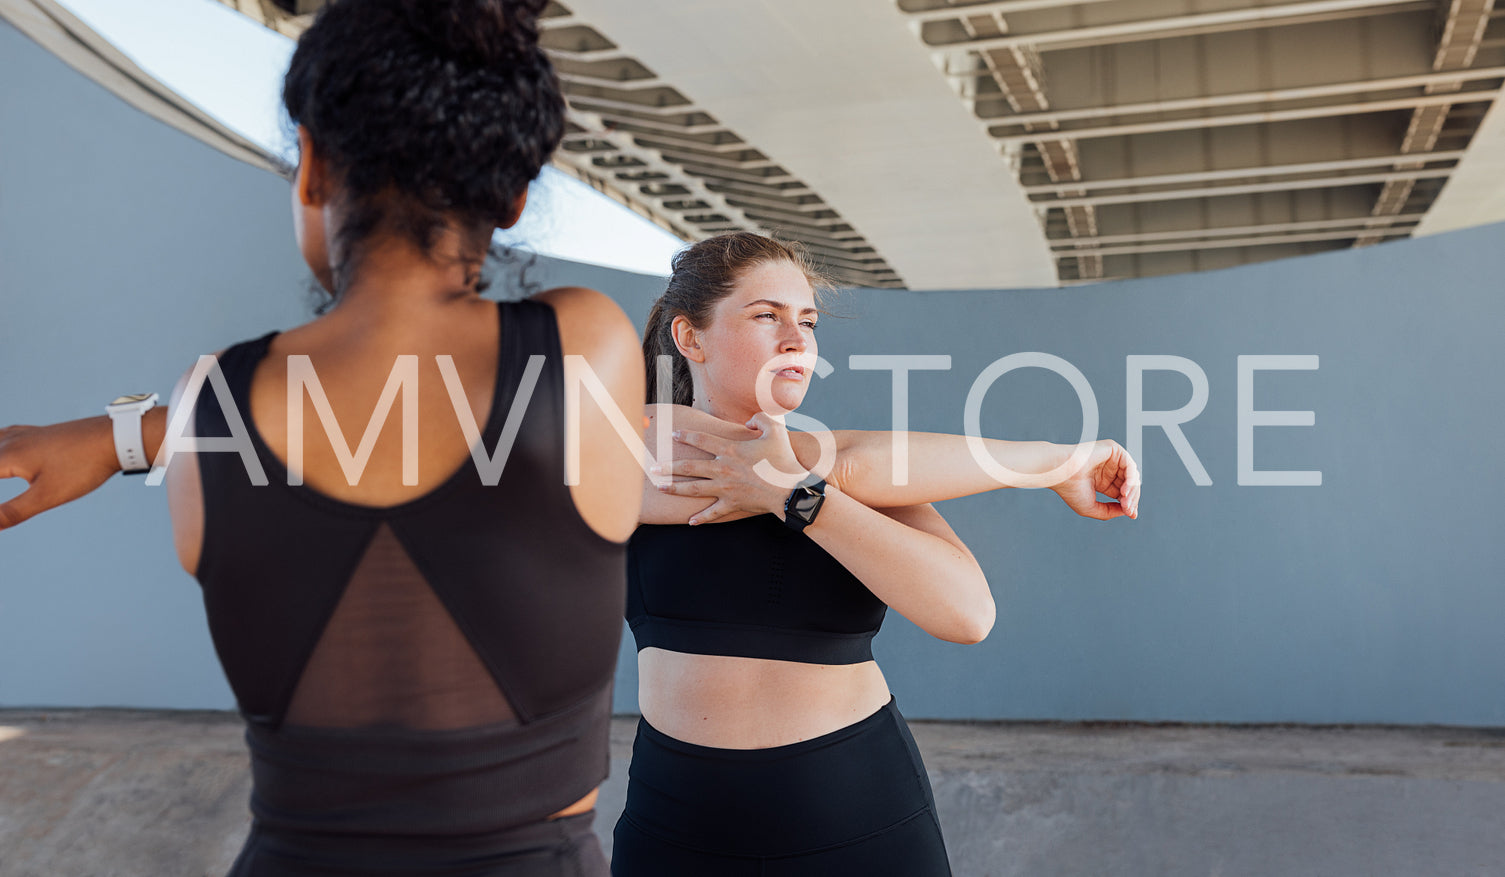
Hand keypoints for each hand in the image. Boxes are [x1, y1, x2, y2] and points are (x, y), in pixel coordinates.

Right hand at [0, 416, 122, 529]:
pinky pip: (2, 436)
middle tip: (7, 492)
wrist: (115, 437)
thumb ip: (13, 511)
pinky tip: (1, 443)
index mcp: (6, 456)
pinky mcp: (38, 433)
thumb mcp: (47, 495)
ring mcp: (24, 434)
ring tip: (0, 469)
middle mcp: (10, 440)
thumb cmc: (83, 466)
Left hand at [649, 412, 808, 524]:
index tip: (673, 434)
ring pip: (693, 489)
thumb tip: (749, 421)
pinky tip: (690, 521)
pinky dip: (701, 518)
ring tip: (660, 486)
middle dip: (668, 466)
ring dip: (675, 488)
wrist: (790, 490)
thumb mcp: (776, 431)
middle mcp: (723, 469)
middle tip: (653, 467)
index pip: (701, 440)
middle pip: (689, 467)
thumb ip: (760, 419)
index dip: (686, 435)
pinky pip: (713, 513)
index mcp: (730, 450)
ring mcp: (725, 489)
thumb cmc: (784, 460)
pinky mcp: (732, 504)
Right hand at [1049, 439, 1139, 520]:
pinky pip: (1130, 464)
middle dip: (1132, 498)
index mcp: (1101, 481)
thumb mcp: (1091, 507)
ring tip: (1125, 501)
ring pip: (1132, 475)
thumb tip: (1127, 512)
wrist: (1061, 472)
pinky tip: (1125, 489)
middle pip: (1129, 485)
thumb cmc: (1070, 489)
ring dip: (1133, 490)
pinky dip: (1131, 478)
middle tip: (1129, 510)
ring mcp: (1110, 459)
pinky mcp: (1113, 449)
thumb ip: (1109, 511)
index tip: (1131, 515)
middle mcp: (1107, 469)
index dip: (1129, 503)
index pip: (1122, 492)